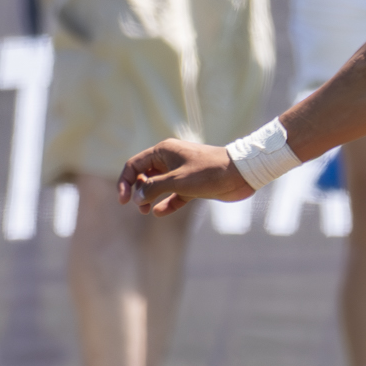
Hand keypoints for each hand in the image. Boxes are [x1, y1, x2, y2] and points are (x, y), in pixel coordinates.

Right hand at [118, 137, 253, 216]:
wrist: (242, 173)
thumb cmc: (209, 172)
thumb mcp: (177, 180)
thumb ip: (154, 188)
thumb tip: (137, 197)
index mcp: (163, 151)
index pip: (134, 165)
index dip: (125, 182)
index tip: (124, 200)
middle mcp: (170, 160)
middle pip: (144, 175)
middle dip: (138, 191)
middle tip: (138, 208)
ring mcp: (181, 173)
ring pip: (158, 186)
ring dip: (150, 198)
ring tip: (146, 211)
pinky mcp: (193, 186)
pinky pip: (173, 195)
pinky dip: (166, 203)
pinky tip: (160, 213)